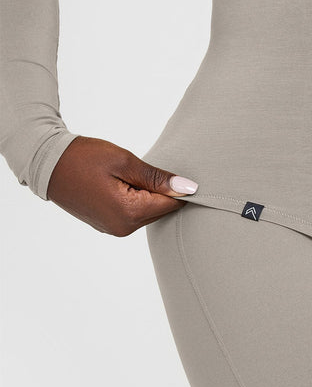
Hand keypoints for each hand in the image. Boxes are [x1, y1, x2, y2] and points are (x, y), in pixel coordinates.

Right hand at [46, 135, 198, 236]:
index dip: (178, 186)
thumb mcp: (125, 162)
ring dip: (147, 194)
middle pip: (160, 210)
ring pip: (147, 212)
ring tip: (131, 174)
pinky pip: (133, 213)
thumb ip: (157, 178)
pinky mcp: (107, 224)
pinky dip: (135, 198)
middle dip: (161, 190)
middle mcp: (123, 228)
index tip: (172, 169)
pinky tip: (123, 182)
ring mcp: (113, 228)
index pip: (171, 204)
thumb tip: (189, 189)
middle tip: (143, 168)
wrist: (48, 163)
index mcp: (129, 214)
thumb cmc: (84, 158)